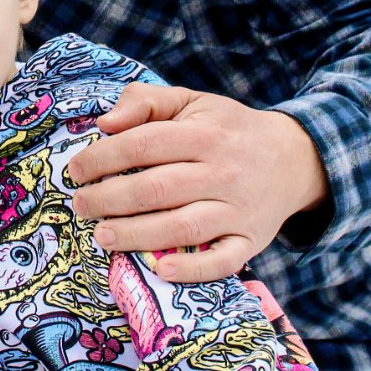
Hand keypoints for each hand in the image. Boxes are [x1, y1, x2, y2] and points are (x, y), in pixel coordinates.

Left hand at [68, 84, 327, 282]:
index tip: (76, 170)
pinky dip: (193, 269)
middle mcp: (223, 172)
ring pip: (182, 227)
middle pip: (157, 188)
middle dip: (109, 199)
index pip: (144, 144)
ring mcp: (239, 210)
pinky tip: (160, 269)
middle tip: (80, 206)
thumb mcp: (192, 101)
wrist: (294, 158)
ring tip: (101, 236)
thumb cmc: (227, 129)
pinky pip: (224, 261)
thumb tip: (104, 123)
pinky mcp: (251, 240)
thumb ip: (146, 101)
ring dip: (136, 235)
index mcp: (205, 134)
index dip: (103, 157)